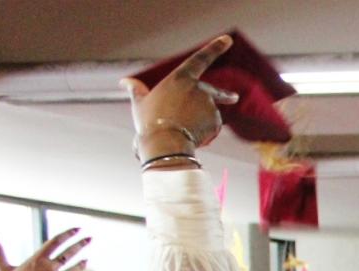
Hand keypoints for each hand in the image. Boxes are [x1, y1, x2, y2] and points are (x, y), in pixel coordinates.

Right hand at [0, 230, 91, 270]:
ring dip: (82, 262)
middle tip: (89, 238)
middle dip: (80, 244)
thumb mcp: (2, 269)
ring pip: (74, 268)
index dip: (67, 234)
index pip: (55, 242)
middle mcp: (49, 268)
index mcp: (37, 260)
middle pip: (69, 253)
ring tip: (87, 258)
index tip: (77, 229)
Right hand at [121, 34, 236, 159]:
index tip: (228, 39)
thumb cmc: (149, 121)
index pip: (200, 59)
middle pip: (213, 91)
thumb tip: (125, 82)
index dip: (215, 48)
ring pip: (208, 113)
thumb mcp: (140, 103)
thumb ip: (137, 90)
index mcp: (181, 78)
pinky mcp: (216, 121)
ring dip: (202, 120)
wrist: (164, 143)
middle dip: (225, 95)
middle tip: (233, 98)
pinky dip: (205, 132)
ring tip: (182, 130)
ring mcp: (209, 104)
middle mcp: (199, 88)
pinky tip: (192, 137)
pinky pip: (212, 126)